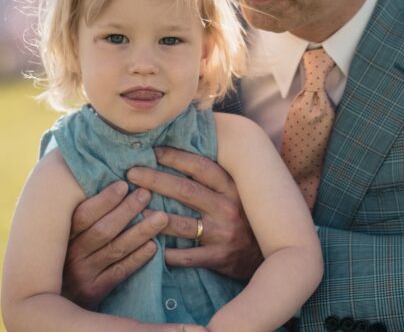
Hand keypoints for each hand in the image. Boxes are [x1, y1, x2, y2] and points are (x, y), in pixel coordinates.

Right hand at [61, 180, 168, 308]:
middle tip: (146, 193)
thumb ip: (77, 215)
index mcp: (62, 236)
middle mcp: (71, 255)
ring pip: (116, 249)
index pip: (83, 216)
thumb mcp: (60, 237)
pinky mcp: (95, 291)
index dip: (104, 200)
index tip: (123, 184)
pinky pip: (120, 272)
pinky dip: (137, 258)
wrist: (50, 304)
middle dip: (127, 210)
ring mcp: (83, 274)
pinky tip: (153, 246)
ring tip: (161, 217)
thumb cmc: (62, 257)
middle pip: (103, 230)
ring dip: (140, 232)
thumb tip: (100, 180)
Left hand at [127, 147, 262, 281]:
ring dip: (154, 217)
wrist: (271, 252)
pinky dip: (168, 253)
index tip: (153, 151)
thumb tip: (188, 147)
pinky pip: (187, 256)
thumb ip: (216, 176)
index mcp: (232, 188)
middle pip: (185, 191)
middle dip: (155, 180)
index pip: (201, 167)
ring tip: (134, 210)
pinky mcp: (219, 257)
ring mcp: (223, 234)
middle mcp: (228, 208)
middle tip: (132, 173)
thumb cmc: (246, 216)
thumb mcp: (238, 191)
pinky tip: (149, 247)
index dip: (176, 157)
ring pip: (182, 225)